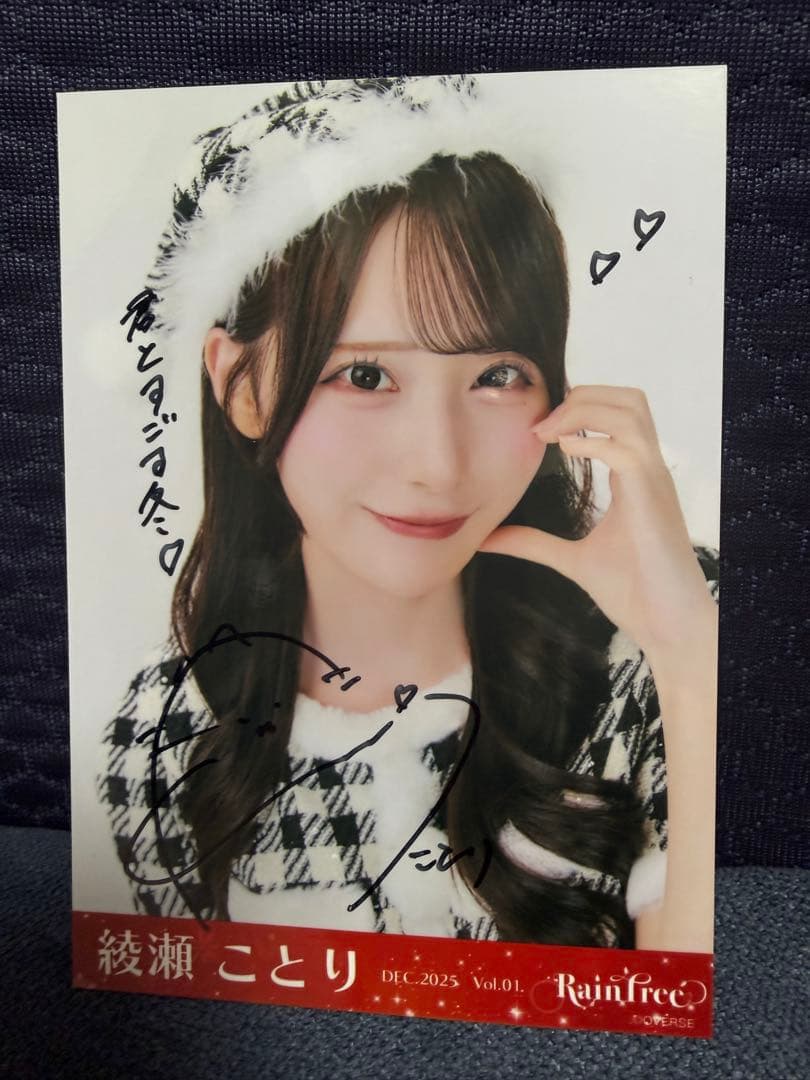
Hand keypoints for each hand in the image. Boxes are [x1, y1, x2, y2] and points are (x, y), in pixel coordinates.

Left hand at [478, 385, 716, 673]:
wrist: (667, 626)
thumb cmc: (635, 592)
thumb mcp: (571, 560)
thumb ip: (533, 543)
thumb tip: (487, 539)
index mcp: (635, 476)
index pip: (618, 412)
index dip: (578, 405)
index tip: (537, 426)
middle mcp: (649, 469)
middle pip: (628, 397)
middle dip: (583, 395)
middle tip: (541, 424)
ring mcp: (654, 480)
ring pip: (630, 411)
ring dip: (584, 410)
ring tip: (548, 433)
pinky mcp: (652, 499)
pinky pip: (627, 449)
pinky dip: (593, 440)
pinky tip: (564, 451)